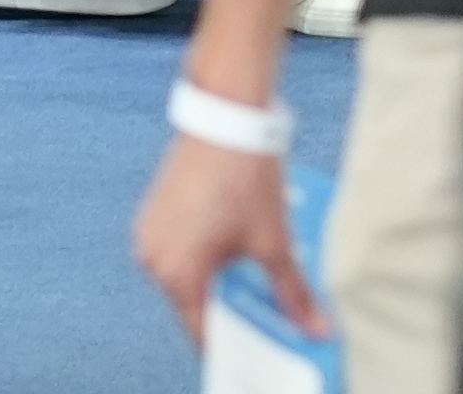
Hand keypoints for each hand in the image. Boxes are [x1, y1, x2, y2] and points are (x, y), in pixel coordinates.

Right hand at [135, 129, 313, 348]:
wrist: (226, 116)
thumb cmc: (242, 173)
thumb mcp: (273, 240)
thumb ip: (291, 292)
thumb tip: (313, 325)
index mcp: (177, 273)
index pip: (203, 332)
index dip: (233, 341)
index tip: (255, 345)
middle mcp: (153, 257)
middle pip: (195, 301)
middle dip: (230, 301)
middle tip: (263, 296)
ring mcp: (149, 232)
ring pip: (187, 273)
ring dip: (216, 273)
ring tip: (248, 253)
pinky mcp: (154, 211)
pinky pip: (178, 247)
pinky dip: (202, 249)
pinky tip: (230, 232)